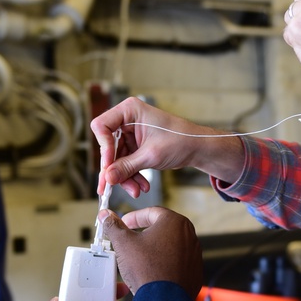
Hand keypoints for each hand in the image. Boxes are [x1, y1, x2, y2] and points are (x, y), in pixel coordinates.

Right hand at [90, 97, 244, 198]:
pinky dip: (132, 175)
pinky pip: (126, 162)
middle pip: (108, 146)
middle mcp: (127, 120)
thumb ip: (126, 166)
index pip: (102, 126)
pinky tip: (141, 186)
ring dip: (125, 176)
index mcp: (130, 110)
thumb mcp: (151, 155)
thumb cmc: (180, 141)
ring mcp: (130, 133)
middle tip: (111, 188)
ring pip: (117, 158)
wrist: (198, 148)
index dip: (104, 148)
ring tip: (137, 190)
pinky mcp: (135, 146)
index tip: (109, 166)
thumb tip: (107, 178)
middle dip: (115, 169)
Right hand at [100, 207, 202, 296]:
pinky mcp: (194, 270)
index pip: (151, 212)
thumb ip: (114, 225)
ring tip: (140, 257)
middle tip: (131, 239)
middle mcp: (189, 235)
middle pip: (162, 228)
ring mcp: (194, 253)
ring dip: (155, 248)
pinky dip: (165, 262)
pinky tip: (153, 269)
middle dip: (144, 232)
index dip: (134, 217)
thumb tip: (106, 216)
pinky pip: (178, 261)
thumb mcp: (124, 243)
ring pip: (170, 245)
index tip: (125, 223)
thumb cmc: (148, 270)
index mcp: (174, 222)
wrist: (163, 300)